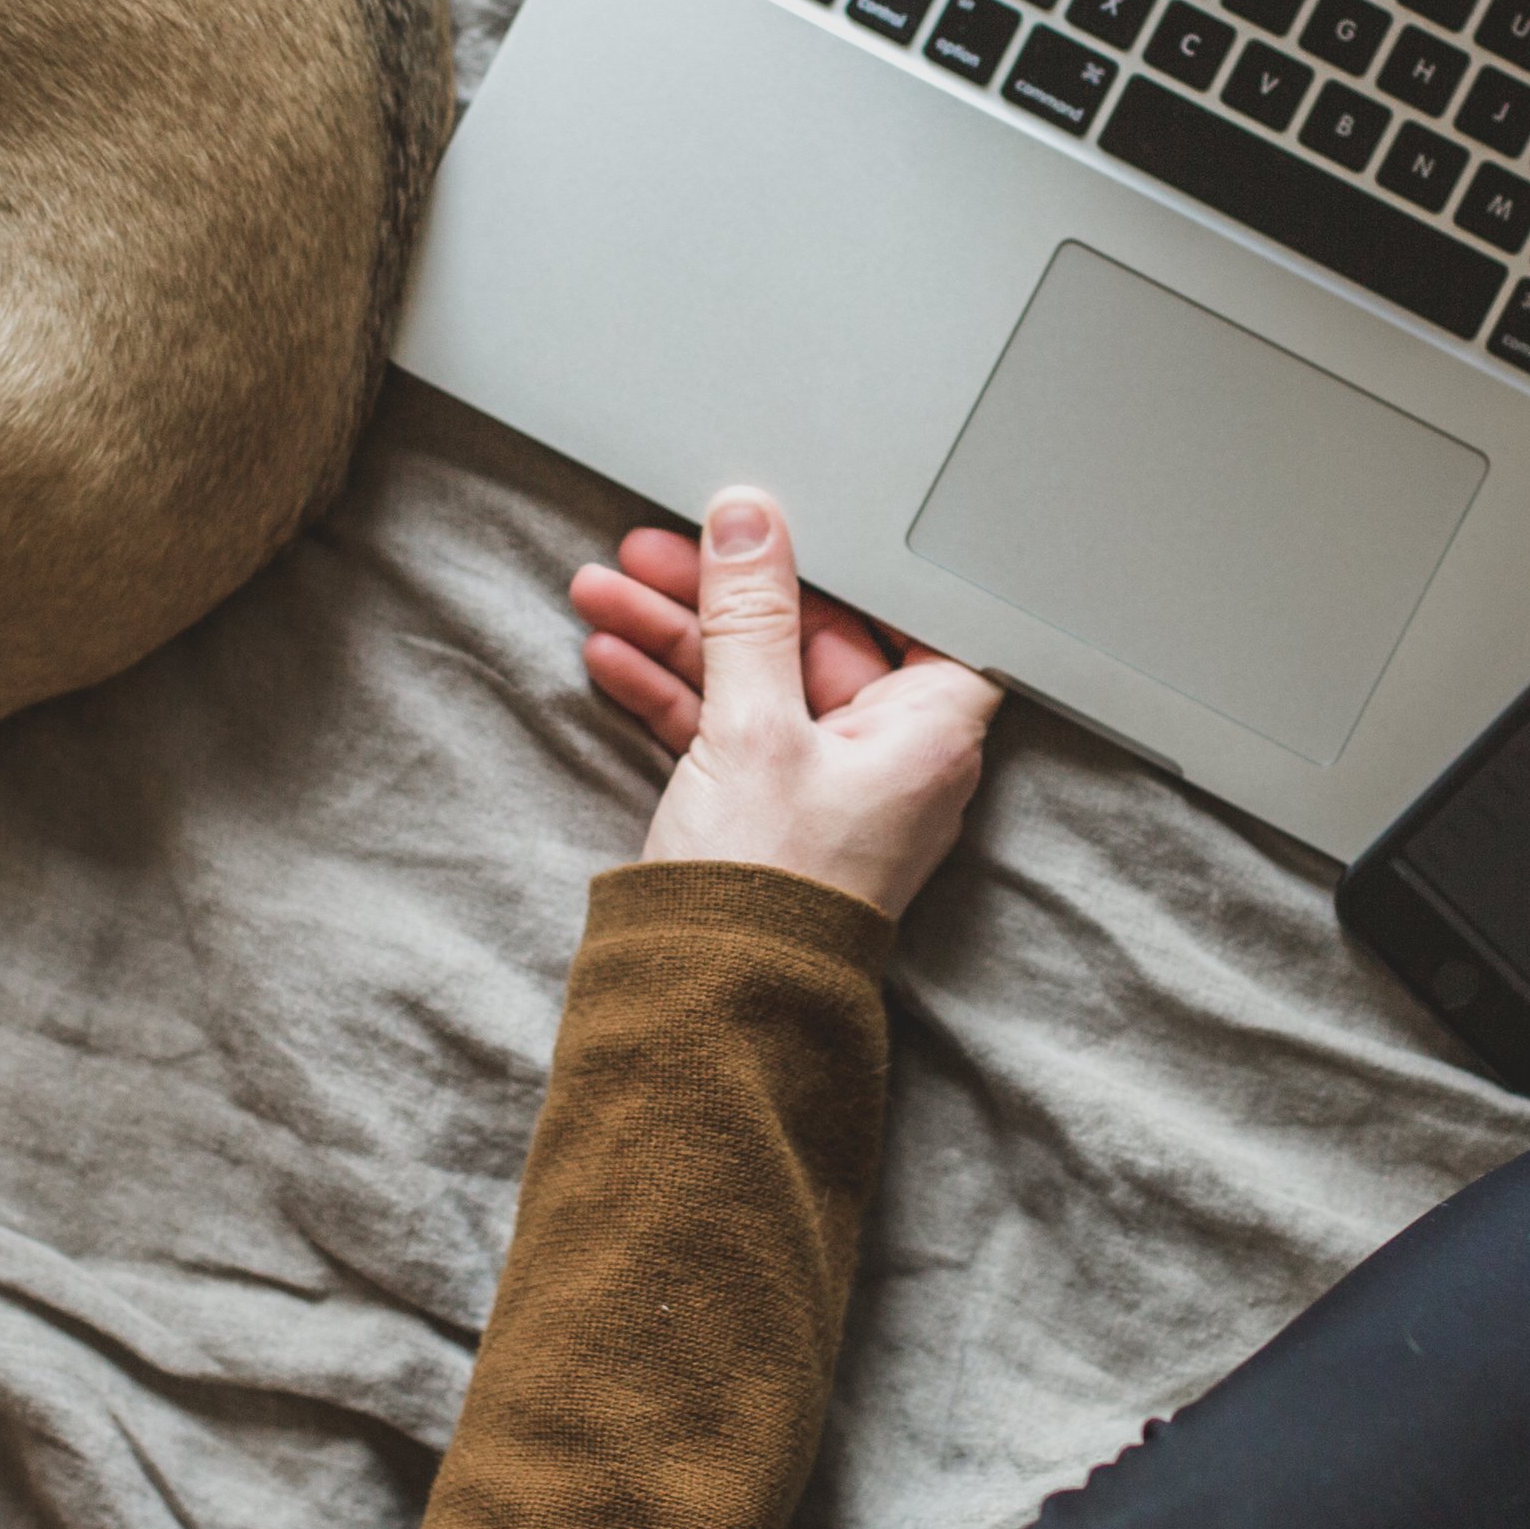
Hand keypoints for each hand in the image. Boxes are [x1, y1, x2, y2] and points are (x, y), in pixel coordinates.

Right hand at [571, 487, 1003, 918]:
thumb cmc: (767, 894)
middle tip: (652, 546)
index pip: (903, 612)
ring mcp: (825, 782)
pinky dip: (671, 693)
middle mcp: (888, 755)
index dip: (839, 561)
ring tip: (601, 590)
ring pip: (753, 679)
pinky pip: (725, 728)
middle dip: (720, 591)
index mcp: (928, 729)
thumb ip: (749, 614)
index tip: (776, 520)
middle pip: (810, 638)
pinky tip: (611, 654)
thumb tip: (749, 523)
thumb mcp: (752, 727)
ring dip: (676, 634)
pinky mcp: (769, 809)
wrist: (712, 1007)